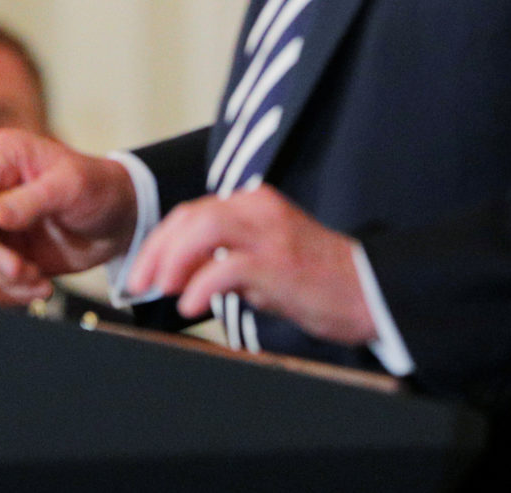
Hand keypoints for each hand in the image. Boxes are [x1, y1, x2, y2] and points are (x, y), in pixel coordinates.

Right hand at [0, 128, 137, 301]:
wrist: (120, 219)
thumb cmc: (99, 188)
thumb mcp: (71, 186)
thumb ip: (32, 200)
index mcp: (5, 156)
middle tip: (21, 270)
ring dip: (4, 273)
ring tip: (38, 278)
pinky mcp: (6, 246)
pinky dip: (15, 286)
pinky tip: (42, 287)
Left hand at [128, 184, 374, 345]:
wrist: (371, 292)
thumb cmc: (317, 281)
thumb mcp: (265, 257)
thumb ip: (227, 254)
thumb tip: (183, 272)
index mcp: (254, 204)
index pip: (192, 213)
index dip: (160, 241)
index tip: (142, 271)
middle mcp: (259, 209)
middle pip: (190, 217)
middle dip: (156, 250)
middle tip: (139, 282)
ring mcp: (270, 234)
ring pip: (203, 229)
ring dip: (173, 260)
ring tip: (162, 288)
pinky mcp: (279, 263)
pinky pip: (227, 267)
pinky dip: (201, 285)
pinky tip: (191, 305)